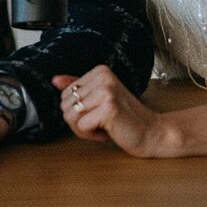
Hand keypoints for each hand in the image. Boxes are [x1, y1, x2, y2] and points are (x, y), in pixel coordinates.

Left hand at [53, 66, 167, 157]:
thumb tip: (54, 80)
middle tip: (101, 124)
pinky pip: (80, 127)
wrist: (152, 133)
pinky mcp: (108, 108)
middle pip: (65, 105)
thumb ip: (78, 88)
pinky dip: (91, 135)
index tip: (99, 114)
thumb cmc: (124, 118)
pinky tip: (109, 133)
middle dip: (79, 121)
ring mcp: (106, 91)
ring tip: (104, 128)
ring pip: (70, 116)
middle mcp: (102, 76)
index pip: (65, 94)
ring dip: (84, 130)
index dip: (78, 111)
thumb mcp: (99, 99)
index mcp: (100, 71)